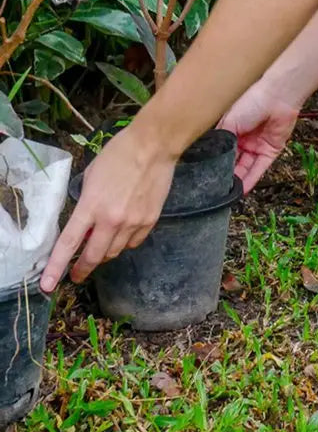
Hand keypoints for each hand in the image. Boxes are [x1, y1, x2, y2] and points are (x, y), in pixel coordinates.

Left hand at [40, 123, 175, 292]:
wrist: (153, 147)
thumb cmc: (118, 155)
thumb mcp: (91, 177)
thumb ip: (87, 204)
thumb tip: (87, 224)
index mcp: (92, 206)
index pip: (69, 243)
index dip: (58, 266)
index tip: (50, 284)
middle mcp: (112, 220)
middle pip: (94, 256)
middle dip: (82, 269)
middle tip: (76, 275)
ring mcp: (134, 222)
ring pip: (115, 252)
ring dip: (104, 253)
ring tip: (100, 248)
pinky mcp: (150, 221)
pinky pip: (133, 242)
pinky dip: (124, 243)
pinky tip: (122, 234)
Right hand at [218, 77, 299, 193]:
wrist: (276, 97)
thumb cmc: (251, 101)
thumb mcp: (228, 121)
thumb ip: (220, 140)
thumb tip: (212, 158)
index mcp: (231, 130)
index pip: (221, 151)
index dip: (215, 162)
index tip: (206, 175)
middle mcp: (243, 140)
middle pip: (233, 162)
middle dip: (226, 174)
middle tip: (216, 187)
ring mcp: (257, 146)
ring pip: (245, 168)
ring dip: (237, 180)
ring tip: (227, 192)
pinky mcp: (270, 152)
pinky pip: (259, 169)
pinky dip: (251, 179)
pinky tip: (242, 190)